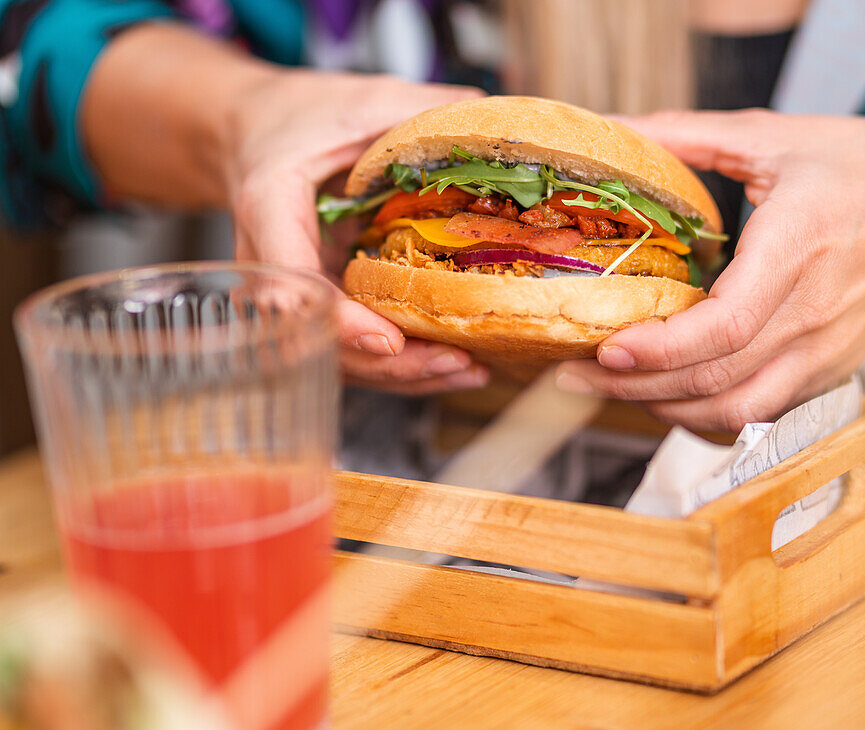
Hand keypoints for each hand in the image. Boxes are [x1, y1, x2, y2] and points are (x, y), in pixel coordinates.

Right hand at [225, 71, 488, 392]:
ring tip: (469, 369)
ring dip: (400, 375)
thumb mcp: (359, 99)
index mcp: (268, 202)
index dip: (338, 319)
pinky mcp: (314, 309)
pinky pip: (351, 351)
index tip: (388, 341)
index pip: (291, 277)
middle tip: (454, 361)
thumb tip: (489, 111)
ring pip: (335, 357)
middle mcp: (269, 262)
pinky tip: (452, 363)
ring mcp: (288, 295)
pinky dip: (399, 365)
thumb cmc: (301, 116)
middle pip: (318, 338)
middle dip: (387, 363)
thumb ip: (419, 109)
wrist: (252, 132)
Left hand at [556, 110, 864, 430]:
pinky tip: (665, 397)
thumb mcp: (780, 138)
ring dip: (666, 410)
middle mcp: (813, 314)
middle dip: (636, 387)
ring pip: (736, 410)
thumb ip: (691, 137)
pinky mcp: (828, 371)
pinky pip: (759, 413)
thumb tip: (618, 131)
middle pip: (717, 378)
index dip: (660, 349)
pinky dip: (706, 415)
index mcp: (799, 249)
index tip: (606, 349)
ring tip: (612, 391)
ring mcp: (824, 352)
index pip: (725, 325)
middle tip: (576, 375)